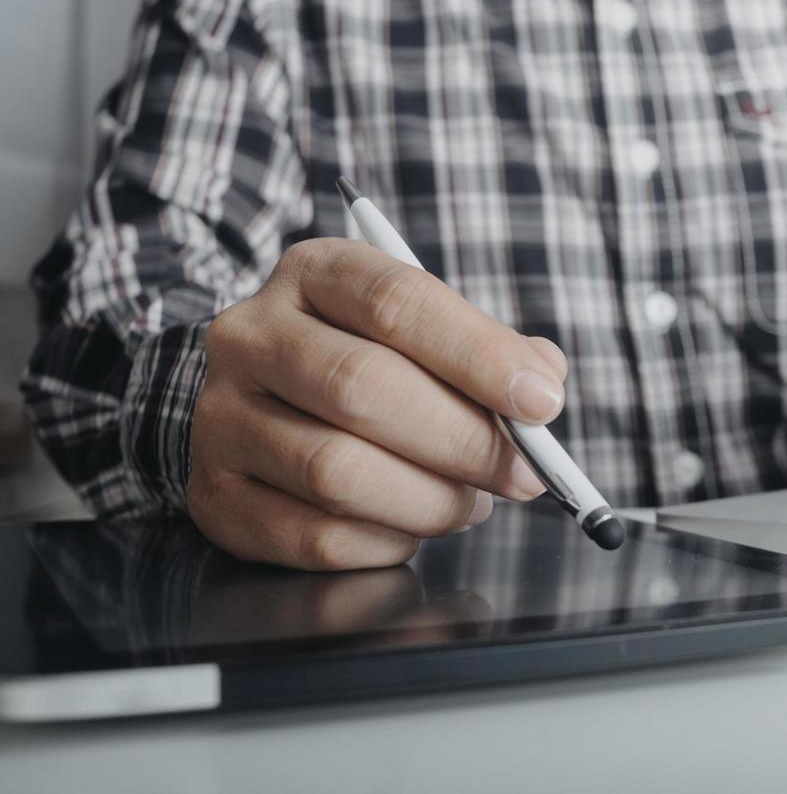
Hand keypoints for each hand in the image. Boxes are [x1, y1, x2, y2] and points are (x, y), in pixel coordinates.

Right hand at [189, 238, 564, 570]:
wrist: (266, 404)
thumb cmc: (374, 363)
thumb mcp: (429, 332)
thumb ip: (494, 353)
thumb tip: (541, 388)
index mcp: (315, 274)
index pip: (397, 302)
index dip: (478, 355)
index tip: (541, 402)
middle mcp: (252, 335)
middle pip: (363, 387)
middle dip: (465, 440)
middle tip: (524, 473)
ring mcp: (222, 417)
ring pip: (337, 471)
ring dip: (430, 499)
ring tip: (469, 501)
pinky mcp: (217, 496)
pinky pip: (316, 536)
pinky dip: (386, 540)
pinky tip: (411, 523)